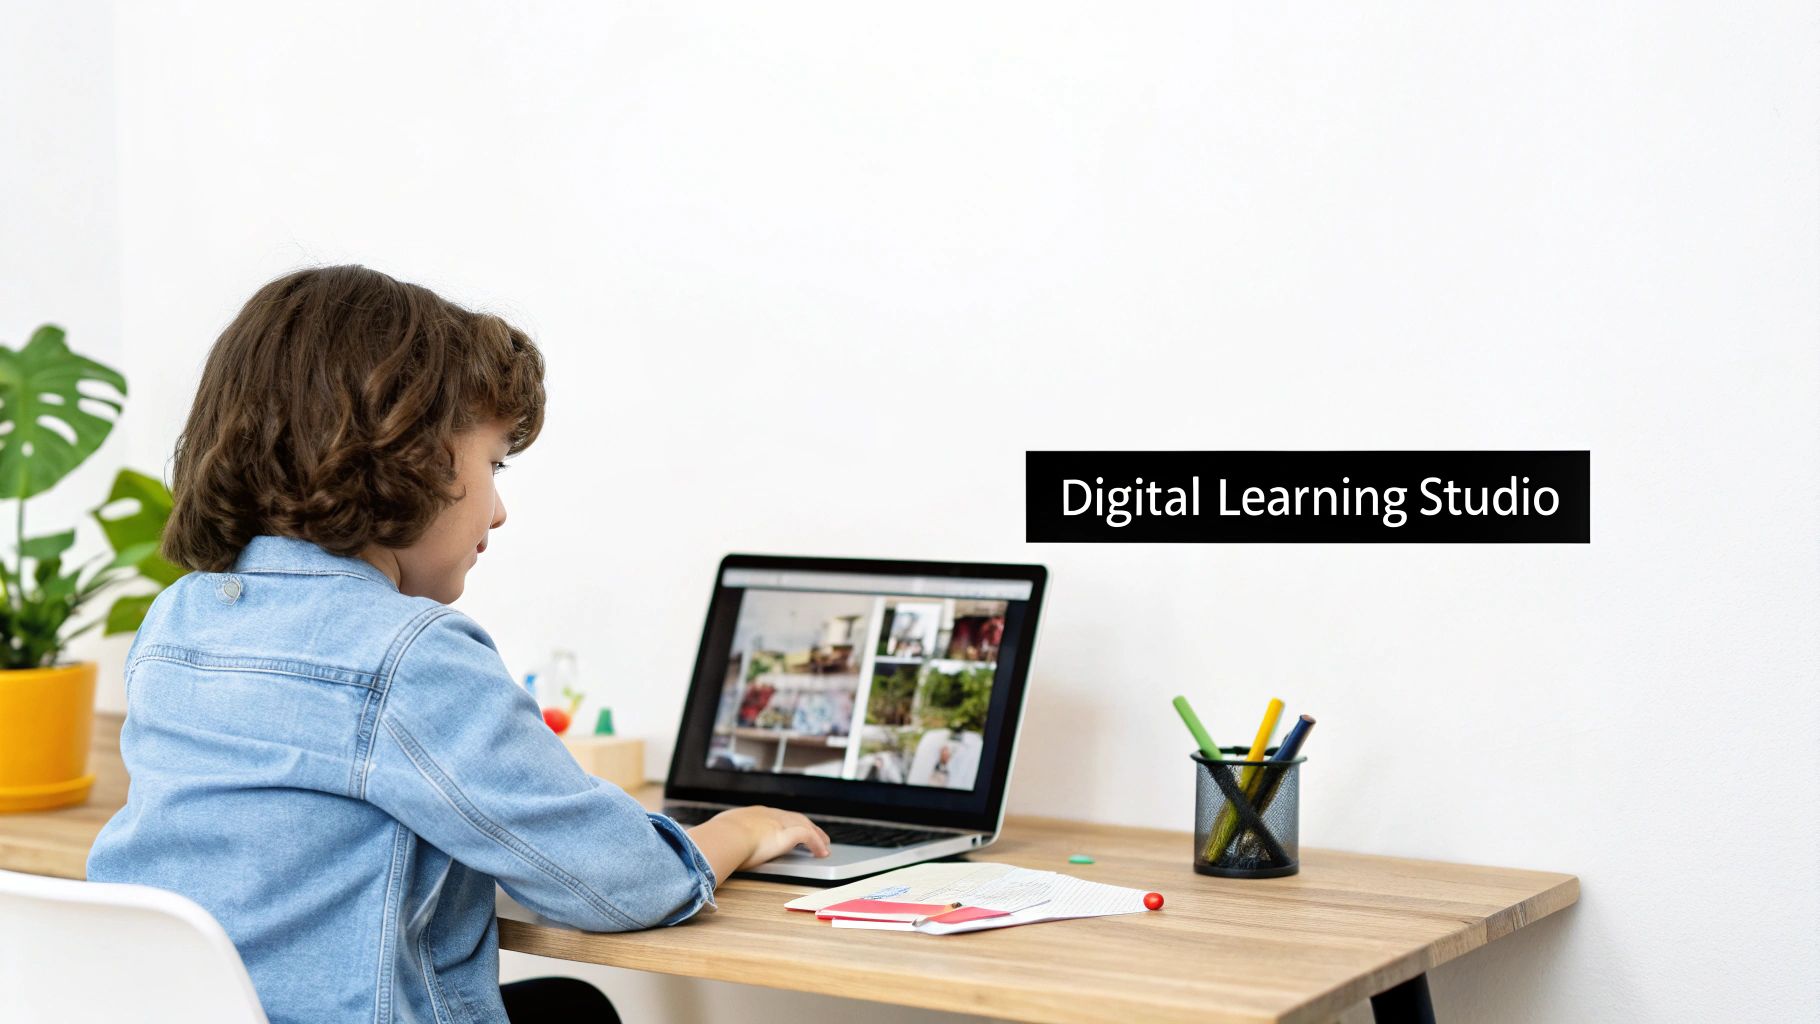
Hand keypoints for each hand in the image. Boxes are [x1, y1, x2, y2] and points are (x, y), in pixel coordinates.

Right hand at [712, 805, 831, 869]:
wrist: (725, 837)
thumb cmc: (718, 838)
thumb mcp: (720, 834)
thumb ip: (724, 839)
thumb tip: (716, 848)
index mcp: (752, 814)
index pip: (774, 816)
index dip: (784, 822)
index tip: (788, 828)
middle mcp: (768, 815)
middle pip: (794, 817)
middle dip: (805, 824)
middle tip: (815, 833)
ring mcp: (779, 823)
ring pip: (805, 824)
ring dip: (816, 834)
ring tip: (824, 843)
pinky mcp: (788, 834)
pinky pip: (809, 837)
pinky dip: (817, 844)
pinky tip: (822, 852)